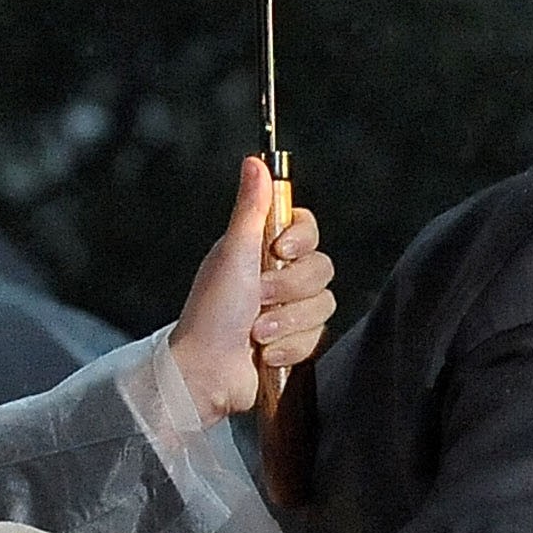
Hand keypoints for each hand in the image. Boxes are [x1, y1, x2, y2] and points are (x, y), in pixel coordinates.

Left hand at [168, 155, 337, 424]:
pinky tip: (266, 353)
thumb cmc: (211, 312)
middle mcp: (279, 276)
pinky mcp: (298, 340)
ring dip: (288, 322)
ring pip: (324, 304)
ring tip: (257, 332)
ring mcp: (290, 309)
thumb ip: (251, 208)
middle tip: (258, 298)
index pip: (307, 228)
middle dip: (290, 289)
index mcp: (262, 250)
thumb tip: (255, 161)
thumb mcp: (233, 253)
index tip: (281, 250)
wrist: (208, 371)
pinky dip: (290, 346)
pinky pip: (318, 336)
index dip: (302, 239)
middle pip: (322, 268)